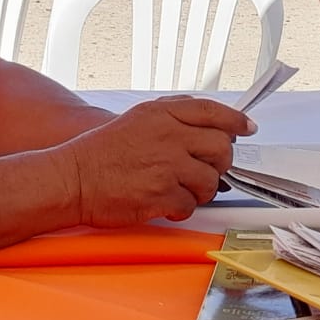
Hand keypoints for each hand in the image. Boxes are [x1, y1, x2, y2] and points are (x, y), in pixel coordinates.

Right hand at [64, 97, 254, 226]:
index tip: (246, 128)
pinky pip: (191, 205)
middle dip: (220, 163)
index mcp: (162, 114)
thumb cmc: (102, 153)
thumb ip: (174, 117)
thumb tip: (212, 124)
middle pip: (221, 147)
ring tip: (178, 189)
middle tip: (207, 170)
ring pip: (210, 180)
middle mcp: (169, 135)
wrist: (72, 179)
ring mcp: (167, 165)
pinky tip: (165, 204)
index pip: (213, 111)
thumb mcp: (138, 119)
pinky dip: (181, 209)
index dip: (235, 120)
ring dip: (200, 190)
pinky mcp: (162, 194)